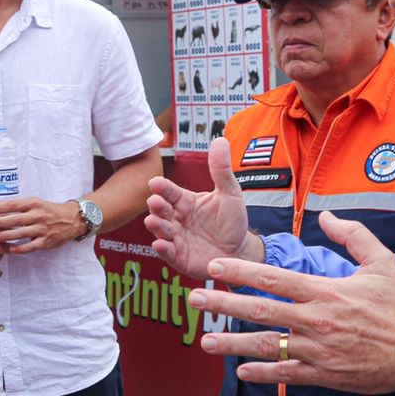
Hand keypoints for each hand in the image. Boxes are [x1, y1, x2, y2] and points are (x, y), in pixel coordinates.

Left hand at [0, 197, 86, 253]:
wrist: (73, 219)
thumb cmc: (50, 210)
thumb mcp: (36, 203)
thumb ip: (17, 206)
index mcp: (34, 204)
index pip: (13, 205)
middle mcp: (38, 215)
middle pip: (15, 219)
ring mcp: (42, 229)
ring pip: (21, 233)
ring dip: (6, 236)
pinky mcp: (46, 241)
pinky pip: (31, 246)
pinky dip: (20, 248)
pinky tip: (9, 249)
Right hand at [145, 137, 253, 278]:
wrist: (241, 251)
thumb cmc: (232, 222)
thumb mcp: (230, 193)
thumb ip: (221, 170)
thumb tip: (220, 139)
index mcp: (185, 201)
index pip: (169, 191)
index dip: (162, 187)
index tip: (156, 183)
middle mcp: (177, 218)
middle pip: (160, 210)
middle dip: (156, 206)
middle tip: (155, 202)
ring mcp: (176, 238)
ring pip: (160, 230)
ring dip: (156, 226)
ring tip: (154, 221)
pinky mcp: (179, 257)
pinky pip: (167, 252)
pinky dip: (162, 249)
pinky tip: (160, 244)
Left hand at [187, 212, 394, 394]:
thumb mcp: (382, 262)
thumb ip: (352, 235)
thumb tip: (327, 216)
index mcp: (325, 291)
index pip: (273, 278)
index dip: (240, 271)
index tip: (215, 266)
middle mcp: (316, 321)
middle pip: (259, 311)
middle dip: (222, 304)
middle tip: (194, 299)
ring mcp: (318, 351)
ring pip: (266, 345)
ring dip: (232, 345)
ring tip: (205, 341)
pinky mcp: (325, 375)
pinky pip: (287, 375)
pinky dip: (263, 374)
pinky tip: (241, 373)